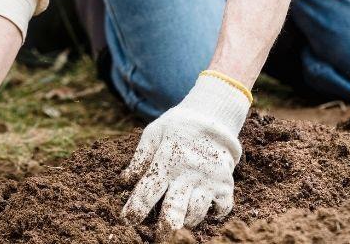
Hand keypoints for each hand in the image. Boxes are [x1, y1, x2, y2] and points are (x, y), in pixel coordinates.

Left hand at [120, 72, 250, 240]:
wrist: (213, 117)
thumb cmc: (177, 127)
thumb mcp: (154, 134)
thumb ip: (139, 158)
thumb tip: (123, 181)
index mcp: (166, 162)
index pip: (147, 191)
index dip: (136, 208)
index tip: (127, 221)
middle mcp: (187, 174)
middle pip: (174, 208)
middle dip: (165, 228)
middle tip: (159, 239)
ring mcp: (208, 181)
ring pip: (197, 213)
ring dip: (186, 222)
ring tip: (180, 224)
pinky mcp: (225, 184)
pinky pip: (221, 209)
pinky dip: (214, 215)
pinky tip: (205, 212)